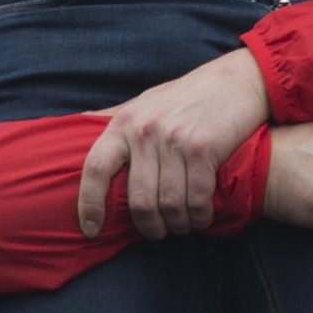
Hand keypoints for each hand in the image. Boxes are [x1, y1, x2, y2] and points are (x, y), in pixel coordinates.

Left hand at [79, 47, 272, 240]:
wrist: (238, 80)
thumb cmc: (188, 95)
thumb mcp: (145, 101)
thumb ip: (114, 115)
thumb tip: (75, 123)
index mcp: (124, 122)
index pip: (95, 169)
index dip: (89, 204)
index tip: (91, 230)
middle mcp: (145, 130)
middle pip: (137, 199)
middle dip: (149, 226)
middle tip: (157, 232)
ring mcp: (174, 139)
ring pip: (168, 203)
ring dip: (177, 224)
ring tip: (182, 226)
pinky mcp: (203, 147)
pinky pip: (196, 196)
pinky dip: (199, 215)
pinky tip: (202, 217)